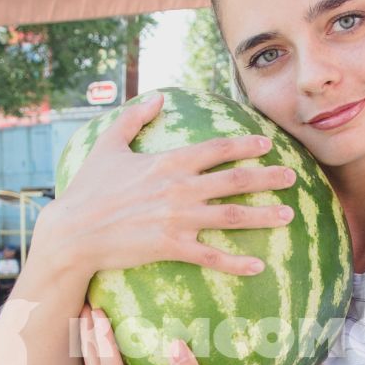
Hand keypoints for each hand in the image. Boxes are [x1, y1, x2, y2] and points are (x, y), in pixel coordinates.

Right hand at [38, 92, 298, 279]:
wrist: (73, 232)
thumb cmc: (88, 189)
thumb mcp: (108, 146)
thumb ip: (133, 118)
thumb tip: (156, 98)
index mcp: (167, 162)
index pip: (216, 149)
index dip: (244, 145)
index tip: (267, 145)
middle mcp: (178, 188)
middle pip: (234, 180)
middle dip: (267, 178)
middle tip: (292, 178)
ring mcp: (177, 218)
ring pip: (231, 216)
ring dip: (262, 216)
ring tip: (288, 216)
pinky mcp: (171, 246)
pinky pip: (211, 256)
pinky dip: (236, 263)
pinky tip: (258, 266)